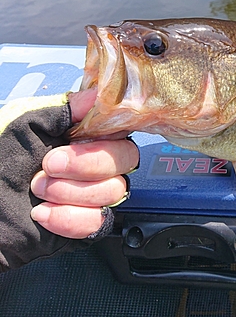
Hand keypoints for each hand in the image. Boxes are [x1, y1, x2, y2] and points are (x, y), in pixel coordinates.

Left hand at [30, 90, 138, 238]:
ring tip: (38, 191)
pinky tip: (43, 213)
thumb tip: (96, 95)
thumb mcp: (24, 127)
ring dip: (71, 192)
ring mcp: (96, 194)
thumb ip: (63, 110)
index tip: (74, 139)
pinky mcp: (89, 224)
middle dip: (87, 164)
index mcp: (85, 135)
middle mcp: (97, 162)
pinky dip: (69, 218)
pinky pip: (100, 221)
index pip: (120, 128)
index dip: (106, 135)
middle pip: (126, 159)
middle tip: (48, 166)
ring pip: (114, 190)